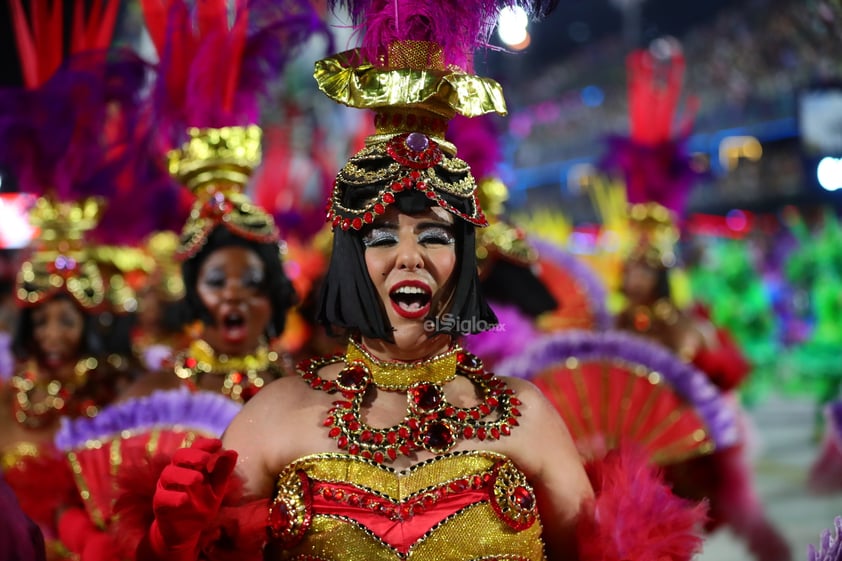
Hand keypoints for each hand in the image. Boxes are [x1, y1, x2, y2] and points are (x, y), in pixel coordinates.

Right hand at [147, 437, 236, 558]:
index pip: (195, 449)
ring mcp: (166, 488)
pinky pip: (162, 498)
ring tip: (198, 479)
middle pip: (178, 456)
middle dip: (192, 455)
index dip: (205, 444)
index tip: (218, 444)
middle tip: (206, 459)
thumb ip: (223, 472)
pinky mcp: (160, 505)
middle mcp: (176, 472)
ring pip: (168, 474)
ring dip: (184, 475)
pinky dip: (174, 498)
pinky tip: (185, 500)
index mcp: (190, 466)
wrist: (185, 531)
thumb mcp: (216, 489)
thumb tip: (232, 452)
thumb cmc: (200, 504)